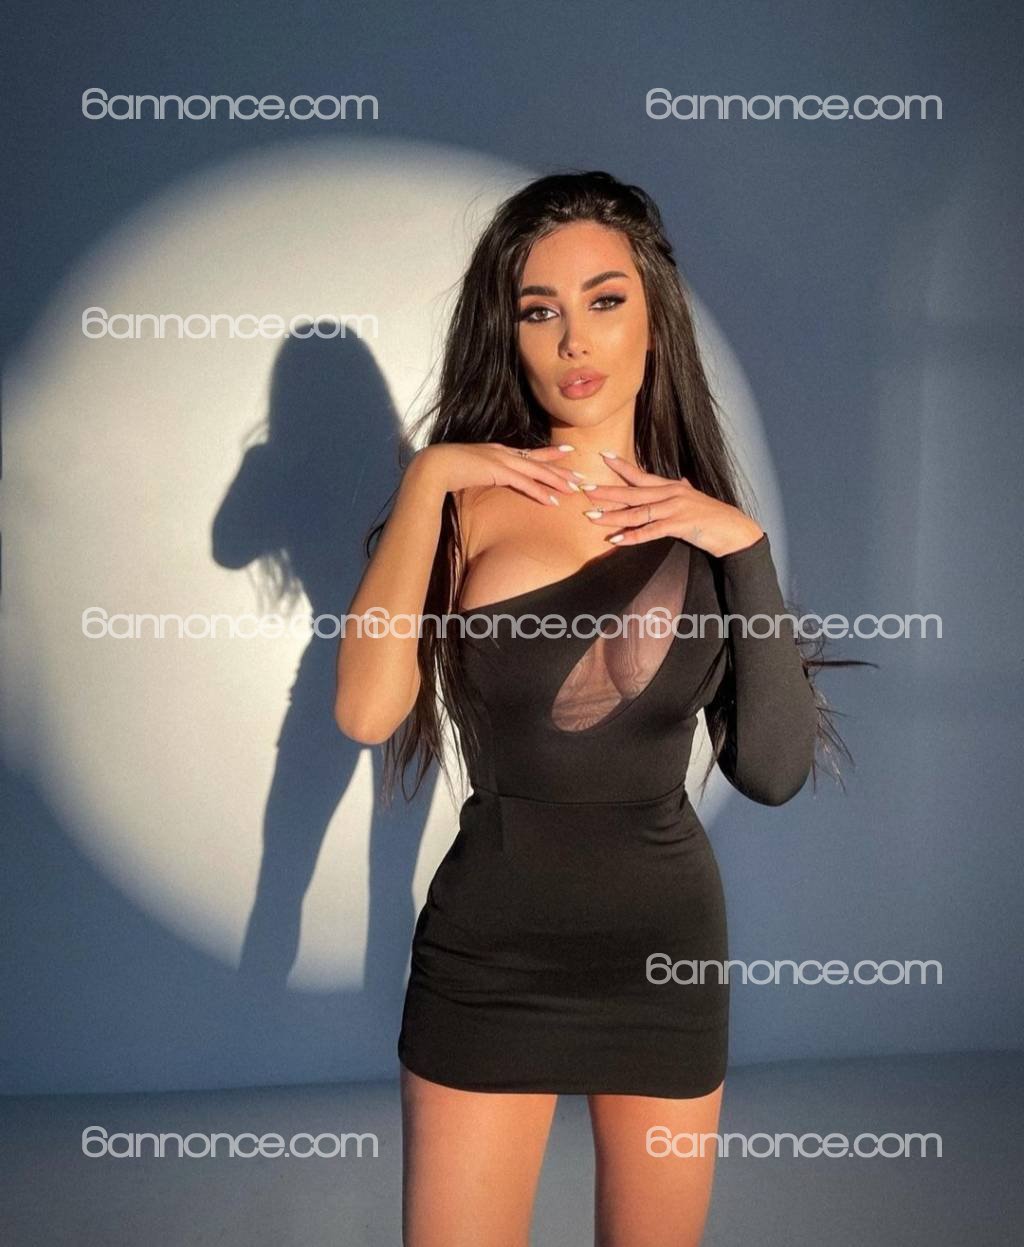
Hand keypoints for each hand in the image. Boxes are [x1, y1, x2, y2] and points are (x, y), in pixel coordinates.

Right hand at [408, 442, 583, 506]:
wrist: (433, 466)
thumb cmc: (445, 470)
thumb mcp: (468, 470)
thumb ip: (480, 473)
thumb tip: (483, 480)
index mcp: (497, 451)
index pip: (529, 452)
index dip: (549, 454)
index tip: (567, 453)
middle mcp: (503, 452)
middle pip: (539, 461)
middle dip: (562, 469)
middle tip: (581, 477)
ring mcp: (502, 460)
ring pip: (537, 471)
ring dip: (557, 481)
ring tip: (574, 490)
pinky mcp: (498, 471)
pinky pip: (525, 483)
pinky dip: (540, 492)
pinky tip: (553, 501)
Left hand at [580, 452, 764, 556]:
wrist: (734, 531)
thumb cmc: (713, 518)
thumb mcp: (695, 500)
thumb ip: (684, 490)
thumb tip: (680, 480)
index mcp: (672, 487)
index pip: (642, 474)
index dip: (621, 466)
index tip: (602, 456)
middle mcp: (672, 493)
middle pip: (633, 492)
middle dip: (607, 492)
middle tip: (585, 490)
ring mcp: (676, 508)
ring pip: (638, 511)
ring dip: (613, 516)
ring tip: (592, 518)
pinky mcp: (680, 525)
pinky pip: (651, 531)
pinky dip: (633, 536)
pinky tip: (617, 539)